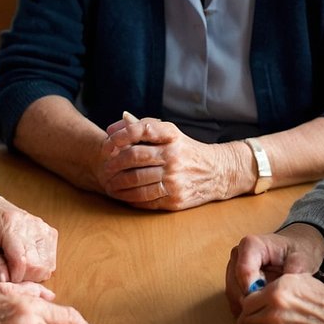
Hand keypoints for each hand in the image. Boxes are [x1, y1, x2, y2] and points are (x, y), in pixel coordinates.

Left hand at [0, 185, 58, 282]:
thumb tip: (5, 280)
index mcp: (8, 223)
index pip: (22, 261)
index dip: (13, 278)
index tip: (1, 280)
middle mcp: (29, 223)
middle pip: (39, 265)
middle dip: (23, 278)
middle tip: (6, 274)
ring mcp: (40, 226)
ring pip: (48, 264)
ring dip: (32, 273)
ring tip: (13, 268)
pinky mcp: (45, 230)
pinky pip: (51, 257)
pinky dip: (39, 266)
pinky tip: (22, 263)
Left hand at [97, 115, 248, 209]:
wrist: (218, 172)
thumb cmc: (186, 150)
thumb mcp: (170, 134)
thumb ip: (144, 126)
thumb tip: (116, 123)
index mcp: (171, 135)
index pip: (140, 129)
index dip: (119, 135)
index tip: (107, 144)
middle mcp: (174, 155)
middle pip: (134, 157)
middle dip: (114, 163)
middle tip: (105, 169)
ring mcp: (175, 178)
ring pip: (136, 181)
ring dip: (118, 184)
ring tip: (110, 185)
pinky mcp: (175, 199)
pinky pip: (145, 199)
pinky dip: (130, 198)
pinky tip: (124, 196)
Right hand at [224, 225, 323, 314]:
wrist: (292, 251)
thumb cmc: (296, 253)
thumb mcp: (300, 260)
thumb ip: (293, 273)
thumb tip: (282, 292)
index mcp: (251, 245)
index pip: (243, 271)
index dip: (254, 291)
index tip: (268, 303)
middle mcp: (238, 254)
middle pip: (234, 284)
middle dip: (250, 302)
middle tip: (268, 314)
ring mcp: (233, 267)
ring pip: (232, 293)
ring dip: (246, 308)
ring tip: (266, 317)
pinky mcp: (233, 280)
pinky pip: (234, 298)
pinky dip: (245, 309)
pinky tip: (260, 315)